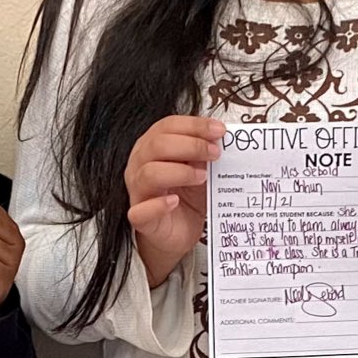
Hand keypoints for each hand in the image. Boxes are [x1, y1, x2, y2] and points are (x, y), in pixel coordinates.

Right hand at [125, 115, 221, 289]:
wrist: (178, 232)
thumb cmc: (186, 196)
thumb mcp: (200, 169)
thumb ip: (205, 154)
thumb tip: (219, 139)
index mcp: (152, 146)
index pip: (168, 125)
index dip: (194, 126)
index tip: (219, 131)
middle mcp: (140, 164)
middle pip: (158, 145)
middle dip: (191, 145)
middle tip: (216, 153)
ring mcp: (138, 190)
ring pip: (149, 173)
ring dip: (180, 172)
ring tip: (202, 177)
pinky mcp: (140, 217)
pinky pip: (140, 210)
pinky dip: (158, 205)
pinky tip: (175, 202)